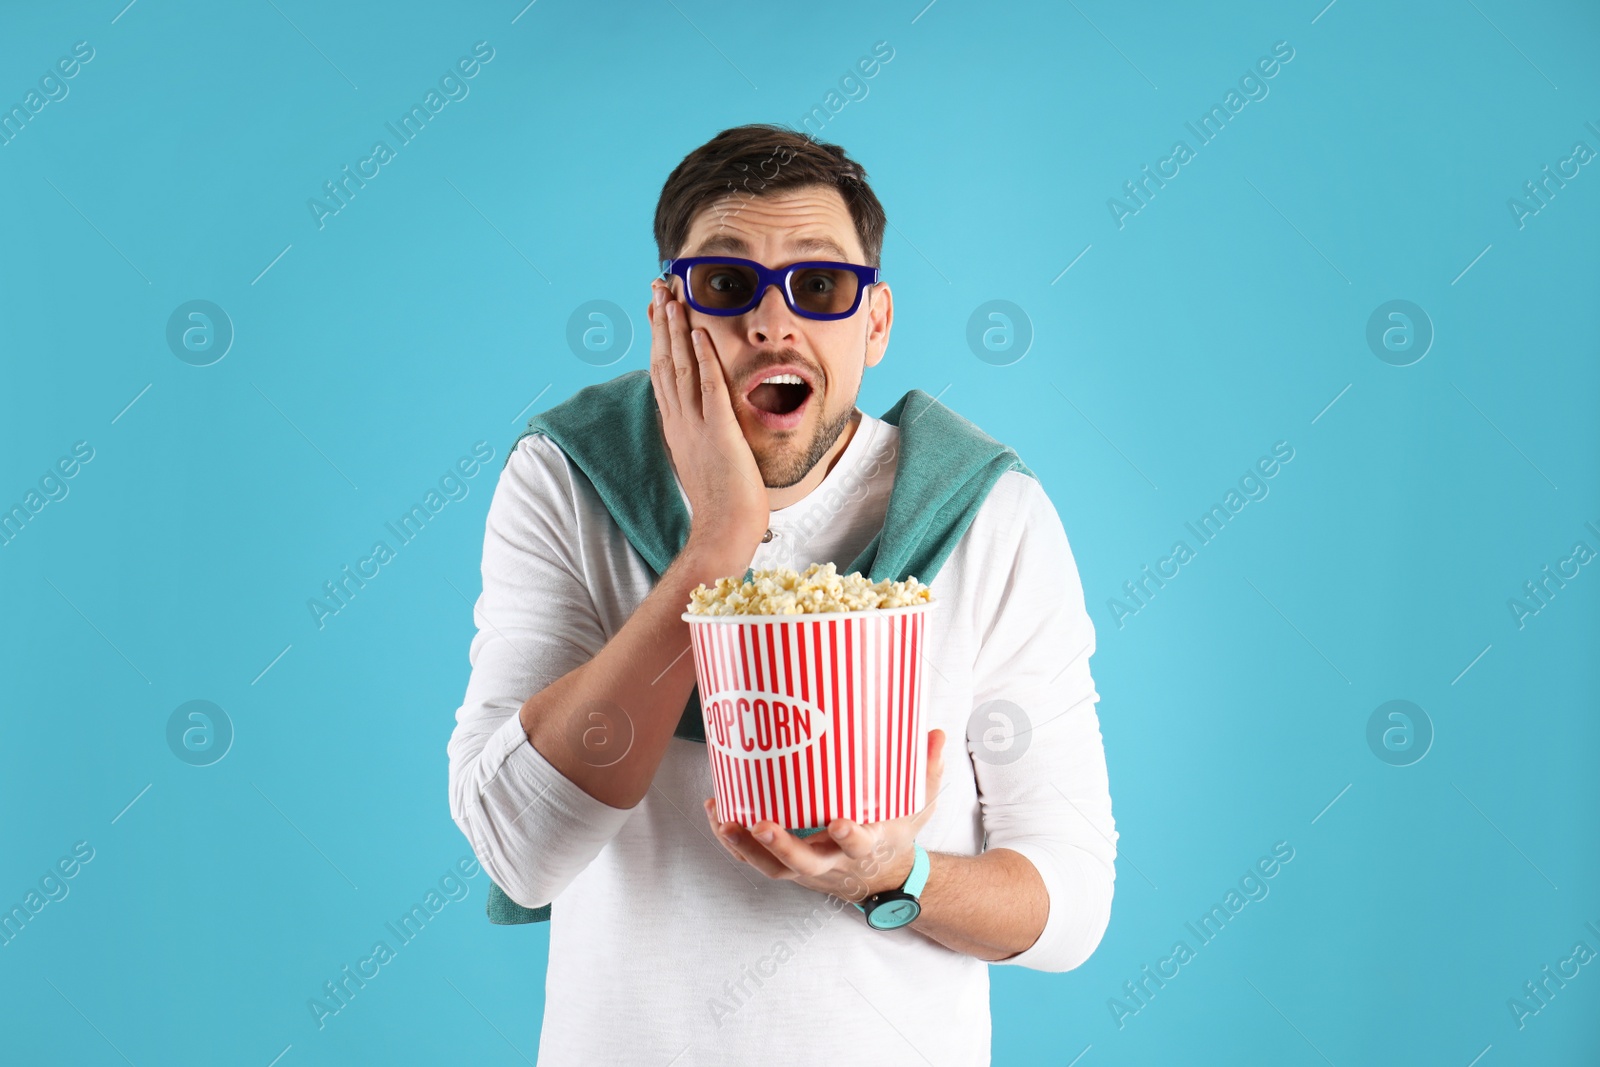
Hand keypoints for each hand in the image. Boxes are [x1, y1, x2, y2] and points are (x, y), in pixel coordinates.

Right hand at [647, 279, 768, 563]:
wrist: (724, 532)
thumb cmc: (724, 506)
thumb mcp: (709, 461)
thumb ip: (707, 437)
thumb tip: (711, 426)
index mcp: (677, 427)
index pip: (663, 372)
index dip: (659, 338)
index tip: (657, 309)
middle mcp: (680, 421)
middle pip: (665, 361)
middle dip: (662, 321)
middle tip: (657, 286)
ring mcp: (696, 426)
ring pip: (681, 367)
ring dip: (677, 329)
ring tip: (673, 295)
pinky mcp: (718, 432)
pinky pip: (709, 388)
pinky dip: (704, 358)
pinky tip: (702, 332)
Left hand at [704, 729, 946, 905]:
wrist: (883, 878)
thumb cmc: (896, 833)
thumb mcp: (919, 805)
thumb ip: (927, 770)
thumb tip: (937, 733)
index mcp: (868, 846)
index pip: (859, 846)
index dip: (849, 838)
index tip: (839, 823)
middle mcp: (835, 862)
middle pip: (805, 863)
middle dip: (781, 846)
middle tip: (760, 824)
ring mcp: (809, 869)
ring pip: (774, 867)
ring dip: (746, 847)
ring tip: (723, 819)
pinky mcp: (790, 867)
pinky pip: (758, 861)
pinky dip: (734, 845)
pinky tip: (717, 816)